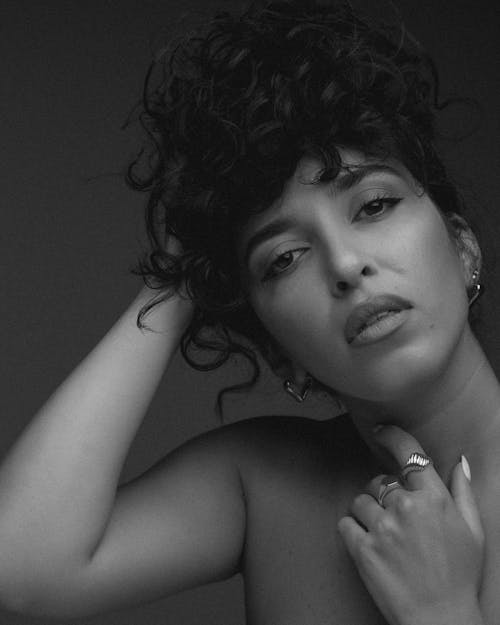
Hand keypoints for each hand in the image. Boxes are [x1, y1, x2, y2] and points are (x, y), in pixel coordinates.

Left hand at [337, 425, 484, 624]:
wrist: (440, 620)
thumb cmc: (460, 576)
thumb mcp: (473, 532)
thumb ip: (462, 492)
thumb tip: (459, 461)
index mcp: (434, 500)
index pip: (409, 454)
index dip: (392, 436)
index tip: (381, 430)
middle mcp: (406, 508)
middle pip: (380, 481)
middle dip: (385, 494)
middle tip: (397, 519)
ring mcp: (382, 529)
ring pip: (360, 500)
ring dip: (368, 512)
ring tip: (384, 534)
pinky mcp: (362, 550)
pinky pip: (345, 522)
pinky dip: (353, 530)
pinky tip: (368, 544)